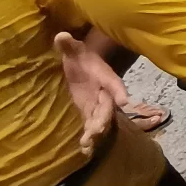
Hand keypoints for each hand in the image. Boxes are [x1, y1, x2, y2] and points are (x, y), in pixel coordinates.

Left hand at [54, 31, 128, 154]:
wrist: (84, 64)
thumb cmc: (81, 56)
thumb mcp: (74, 49)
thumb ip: (68, 44)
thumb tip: (61, 36)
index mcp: (105, 77)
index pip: (114, 84)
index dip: (118, 92)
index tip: (124, 102)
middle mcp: (106, 93)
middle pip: (108, 107)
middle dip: (103, 119)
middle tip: (97, 129)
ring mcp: (98, 105)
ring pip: (101, 120)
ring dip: (95, 132)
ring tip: (88, 144)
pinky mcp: (89, 113)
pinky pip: (91, 126)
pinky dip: (89, 137)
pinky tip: (84, 150)